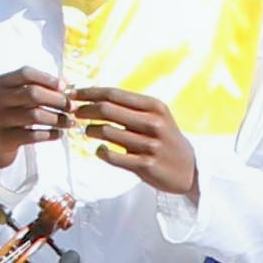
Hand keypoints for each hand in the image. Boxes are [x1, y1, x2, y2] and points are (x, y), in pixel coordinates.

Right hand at [0, 67, 68, 172]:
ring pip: (35, 116)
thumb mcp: (20, 96)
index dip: (48, 78)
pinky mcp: (4, 138)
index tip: (65, 87)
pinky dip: (50, 134)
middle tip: (73, 107)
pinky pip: (34, 135)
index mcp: (1, 83)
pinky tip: (59, 134)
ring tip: (70, 122)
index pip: (26, 73)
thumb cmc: (13, 112)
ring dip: (58, 119)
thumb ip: (41, 86)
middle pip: (33, 93)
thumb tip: (68, 85)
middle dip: (57, 100)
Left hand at [66, 84, 200, 202]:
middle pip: (107, 110)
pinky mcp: (145, 165)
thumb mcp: (156, 116)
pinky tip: (101, 150)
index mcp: (154, 106)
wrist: (189, 169)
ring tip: (89, 132)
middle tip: (75, 112)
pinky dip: (100, 152)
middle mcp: (153, 123)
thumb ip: (130, 107)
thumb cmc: (165, 139)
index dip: (89, 93)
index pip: (114, 94)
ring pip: (106, 132)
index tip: (73, 94)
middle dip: (85, 109)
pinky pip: (112, 156)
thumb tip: (95, 97)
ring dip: (91, 131)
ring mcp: (149, 145)